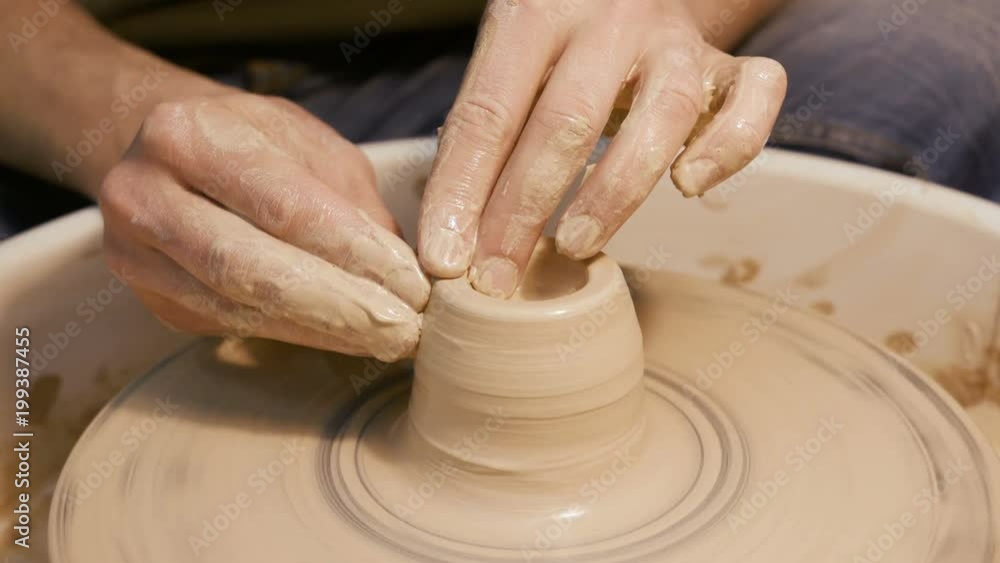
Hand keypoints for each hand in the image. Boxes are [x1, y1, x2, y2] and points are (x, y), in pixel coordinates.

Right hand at [99, 93, 429, 360]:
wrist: (165, 156)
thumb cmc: (250, 142)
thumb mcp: (307, 142)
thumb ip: (349, 198)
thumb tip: (399, 266)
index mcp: (186, 135)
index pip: (283, 205)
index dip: (354, 252)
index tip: (413, 285)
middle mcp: (142, 193)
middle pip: (248, 266)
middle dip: (337, 305)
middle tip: (402, 330)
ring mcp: (133, 253)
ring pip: (235, 306)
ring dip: (321, 331)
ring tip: (384, 340)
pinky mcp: (150, 296)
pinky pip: (228, 325)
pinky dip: (293, 335)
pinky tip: (341, 339)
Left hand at [418, 0, 785, 296]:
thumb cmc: (556, 48)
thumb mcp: (507, 68)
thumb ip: (481, 134)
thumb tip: (448, 235)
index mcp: (536, 13)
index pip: (488, 111)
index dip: (462, 191)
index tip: (443, 260)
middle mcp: (610, 19)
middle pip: (566, 120)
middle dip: (523, 209)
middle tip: (496, 279)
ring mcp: (677, 41)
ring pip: (662, 115)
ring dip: (614, 191)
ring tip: (574, 246)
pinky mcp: (731, 65)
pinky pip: (753, 101)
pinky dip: (727, 149)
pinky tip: (689, 186)